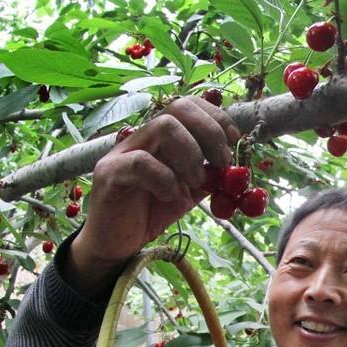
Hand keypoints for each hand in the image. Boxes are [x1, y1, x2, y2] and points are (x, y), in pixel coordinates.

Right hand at [65, 97, 239, 296]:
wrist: (119, 241)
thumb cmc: (152, 211)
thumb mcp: (190, 192)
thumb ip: (209, 176)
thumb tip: (236, 169)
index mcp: (163, 138)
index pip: (188, 105)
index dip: (216, 117)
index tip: (234, 139)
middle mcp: (143, 137)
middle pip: (179, 108)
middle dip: (210, 132)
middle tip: (221, 162)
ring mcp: (123, 151)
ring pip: (163, 126)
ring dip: (190, 154)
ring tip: (194, 182)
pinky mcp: (110, 172)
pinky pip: (141, 162)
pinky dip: (165, 179)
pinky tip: (171, 196)